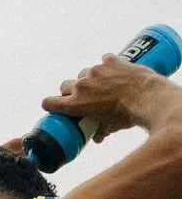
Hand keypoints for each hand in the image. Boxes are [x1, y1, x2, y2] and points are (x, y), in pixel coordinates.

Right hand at [41, 54, 181, 144]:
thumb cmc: (127, 116)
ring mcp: (96, 71)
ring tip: (102, 85)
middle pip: (65, 85)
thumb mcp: (109, 128)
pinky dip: (107, 66)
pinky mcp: (110, 61)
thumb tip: (98, 136)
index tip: (53, 106)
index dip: (50, 105)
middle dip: (70, 91)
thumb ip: (99, 131)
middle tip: (81, 97)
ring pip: (84, 73)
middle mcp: (81, 85)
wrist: (147, 98)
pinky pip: (104, 61)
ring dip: (89, 79)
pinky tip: (115, 72)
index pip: (49, 103)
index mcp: (76, 104)